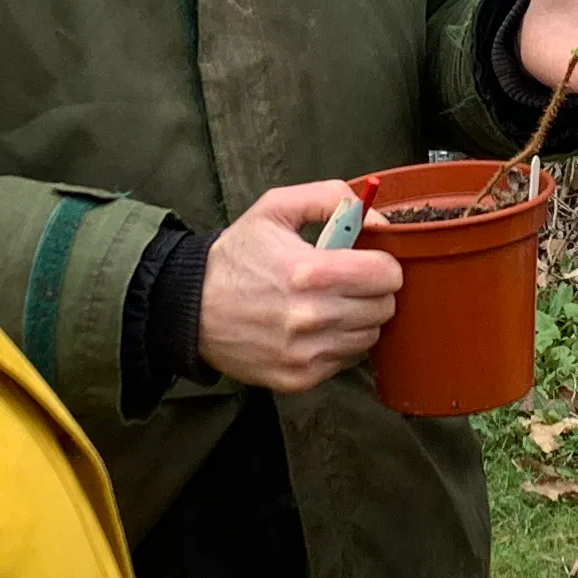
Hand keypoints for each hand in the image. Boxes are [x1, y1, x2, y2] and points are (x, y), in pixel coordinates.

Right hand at [195, 181, 404, 393]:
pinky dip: (338, 344)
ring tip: (331, 304)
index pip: (387, 275)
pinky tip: (315, 328)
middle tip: (351, 282)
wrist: (191, 307)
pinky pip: (346, 361)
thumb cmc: (237, 256)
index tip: (369, 261)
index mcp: (309, 271)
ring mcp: (305, 353)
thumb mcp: (276, 208)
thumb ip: (331, 198)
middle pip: (384, 308)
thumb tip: (375, 219)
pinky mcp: (299, 378)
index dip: (383, 264)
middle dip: (374, 290)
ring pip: (369, 337)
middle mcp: (310, 316)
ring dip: (358, 319)